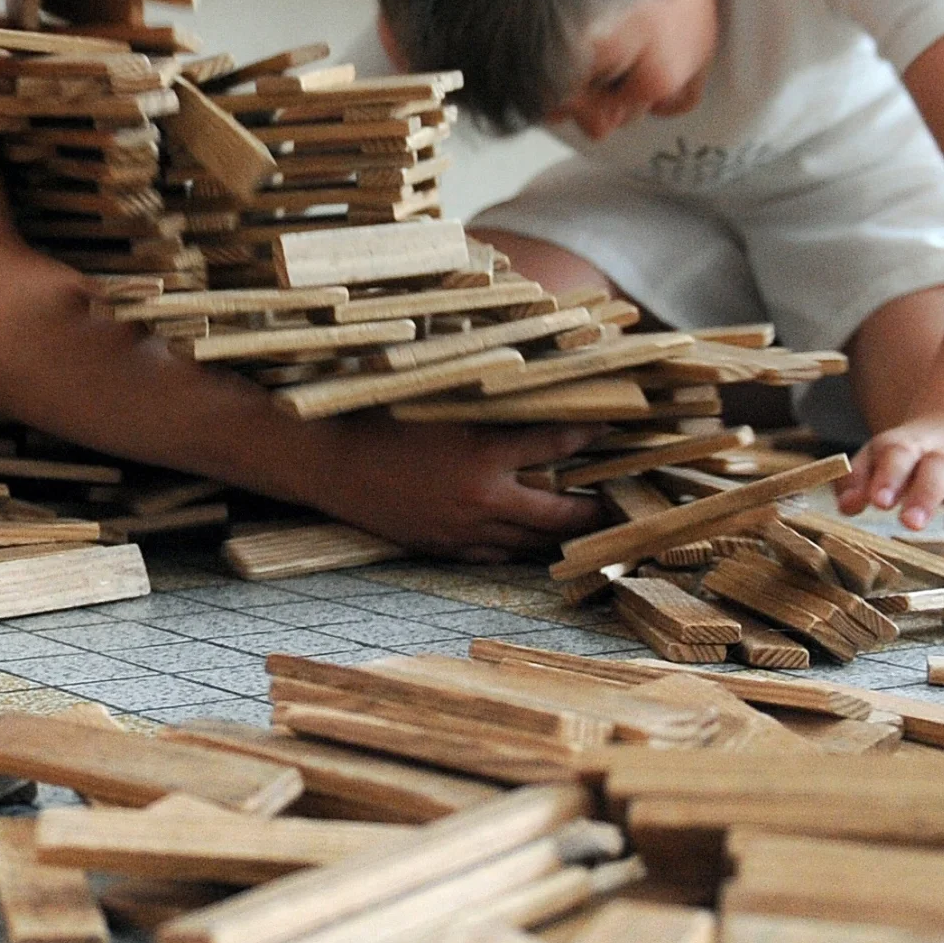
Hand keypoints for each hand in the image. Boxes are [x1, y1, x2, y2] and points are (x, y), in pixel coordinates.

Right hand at [304, 421, 609, 559]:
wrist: (327, 461)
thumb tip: (533, 387)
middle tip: (616, 501)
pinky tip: (530, 540)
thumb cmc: (381, 418)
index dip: (587, 433)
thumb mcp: (441, 400)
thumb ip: (488, 404)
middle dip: (591, 509)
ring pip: (528, 544)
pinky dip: (517, 548)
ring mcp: (461, 531)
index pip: (555, 444)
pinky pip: (492, 556)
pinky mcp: (441, 548)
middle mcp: (479, 501)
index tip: (612, 426)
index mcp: (482, 456)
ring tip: (583, 524)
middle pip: (556, 515)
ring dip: (559, 535)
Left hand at [840, 414, 943, 540]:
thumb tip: (847, 506)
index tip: (878, 502)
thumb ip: (858, 480)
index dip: (889, 477)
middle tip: (911, 523)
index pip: (898, 456)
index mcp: (910, 446)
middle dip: (926, 495)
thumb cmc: (909, 455)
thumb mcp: (878, 456)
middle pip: (938, 469)